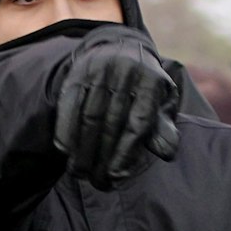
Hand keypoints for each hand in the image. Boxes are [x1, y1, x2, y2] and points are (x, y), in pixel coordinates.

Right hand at [53, 27, 181, 190]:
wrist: (119, 47)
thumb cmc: (144, 84)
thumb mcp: (161, 101)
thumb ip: (163, 126)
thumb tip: (166, 153)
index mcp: (151, 81)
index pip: (138, 122)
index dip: (127, 152)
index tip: (117, 176)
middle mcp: (124, 74)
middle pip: (111, 123)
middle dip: (103, 157)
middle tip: (99, 183)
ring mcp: (98, 72)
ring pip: (89, 117)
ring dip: (82, 149)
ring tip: (80, 173)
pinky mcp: (77, 74)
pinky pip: (69, 106)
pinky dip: (65, 130)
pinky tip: (65, 151)